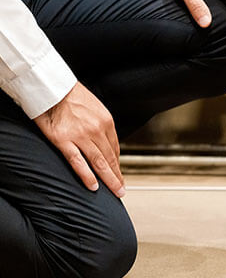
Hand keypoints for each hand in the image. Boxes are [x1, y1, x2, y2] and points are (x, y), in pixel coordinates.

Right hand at [34, 82, 124, 197]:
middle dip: (117, 176)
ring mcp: (81, 136)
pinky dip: (87, 176)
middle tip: (121, 189)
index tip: (118, 173)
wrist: (51, 85)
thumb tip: (104, 141)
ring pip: (99, 163)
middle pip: (110, 158)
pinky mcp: (63, 140)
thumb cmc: (71, 95)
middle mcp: (97, 130)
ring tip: (115, 191)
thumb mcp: (95, 107)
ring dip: (109, 179)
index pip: (115, 148)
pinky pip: (78, 162)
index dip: (117, 163)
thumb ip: (100, 125)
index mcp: (106, 121)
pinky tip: (94, 186)